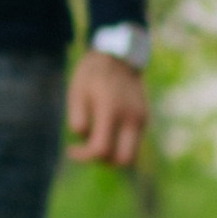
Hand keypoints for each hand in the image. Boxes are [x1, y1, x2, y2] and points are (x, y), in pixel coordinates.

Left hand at [65, 46, 149, 169]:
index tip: (71, 149)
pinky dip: (119, 144)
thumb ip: (78, 120)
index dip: (84, 156)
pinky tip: (106, 131)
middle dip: (104, 161)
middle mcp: (132, 117)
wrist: (119, 56)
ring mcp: (142, 118)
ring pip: (131, 154)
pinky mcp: (145, 118)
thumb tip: (84, 140)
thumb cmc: (93, 74)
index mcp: (112, 110)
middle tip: (88, 149)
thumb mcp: (77, 93)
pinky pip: (133, 143)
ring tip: (95, 138)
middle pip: (124, 160)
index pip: (101, 150)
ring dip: (112, 154)